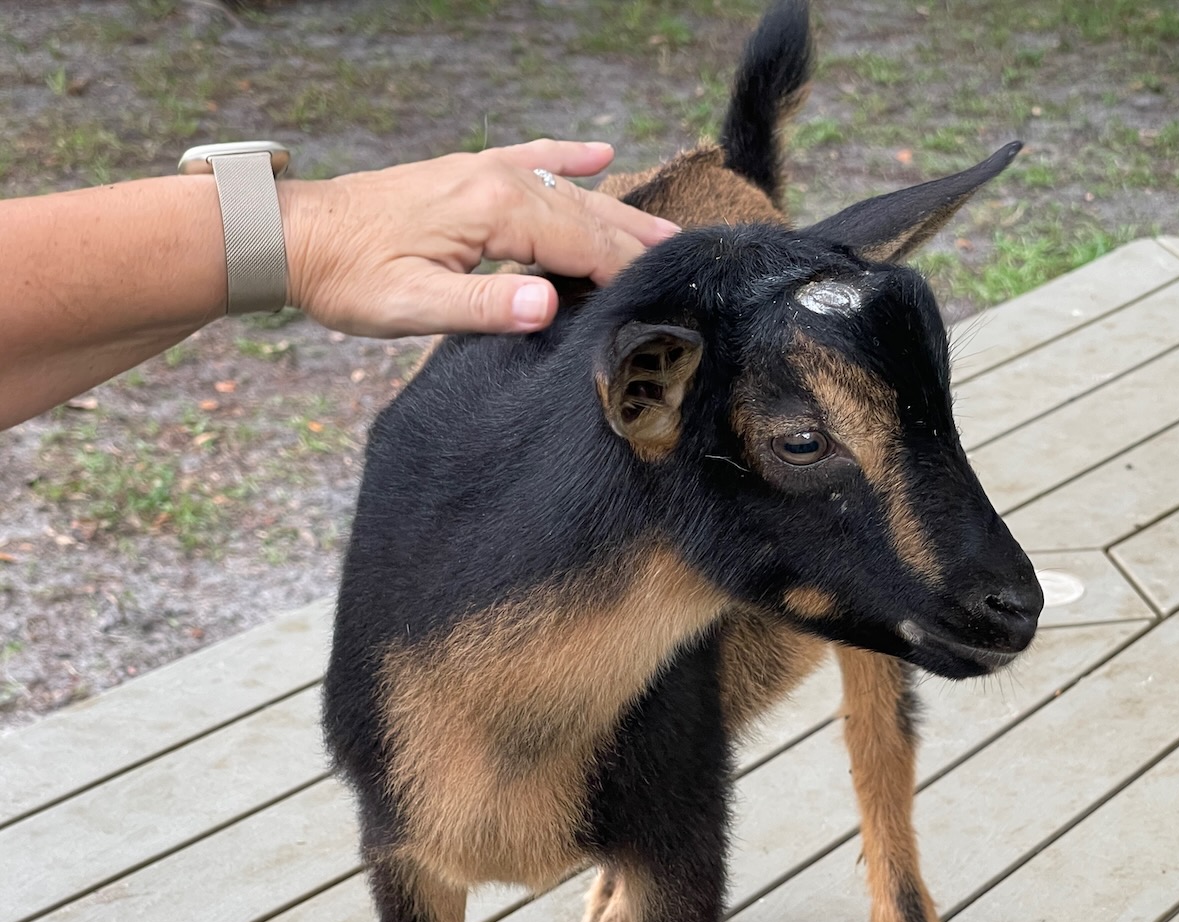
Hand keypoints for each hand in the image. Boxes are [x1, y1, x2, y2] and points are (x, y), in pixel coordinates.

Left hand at [278, 140, 677, 337]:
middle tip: (682, 266)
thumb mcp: (410, 306)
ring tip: (663, 230)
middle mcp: (497, 181)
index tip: (660, 297)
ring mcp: (484, 172)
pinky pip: (534, 161)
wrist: (294, 238)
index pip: (581, 245)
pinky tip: (600, 154)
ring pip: (568, 191)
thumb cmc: (349, 277)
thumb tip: (546, 305)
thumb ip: (482, 307)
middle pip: (585, 215)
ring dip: (616, 211)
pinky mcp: (468, 176)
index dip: (623, 273)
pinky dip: (570, 159)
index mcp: (493, 211)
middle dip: (634, 243)